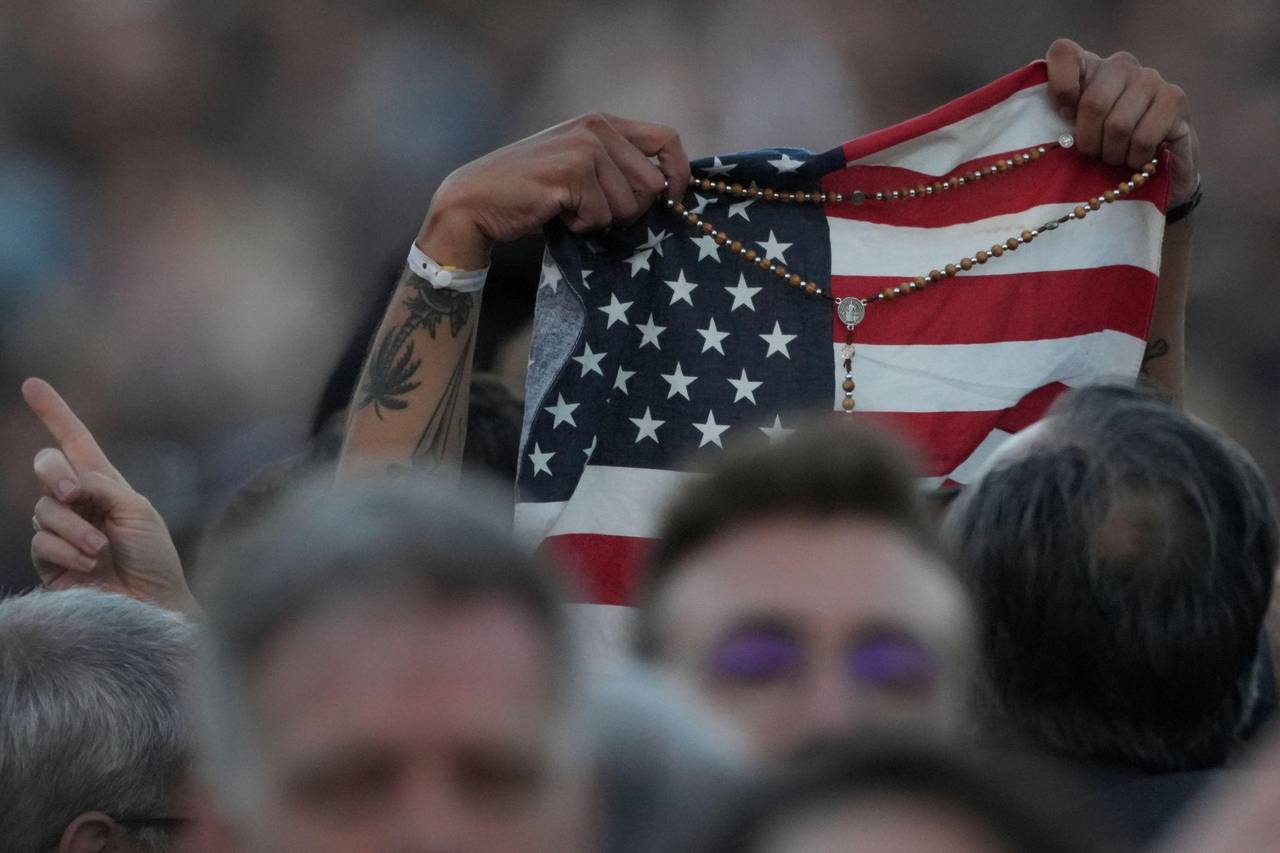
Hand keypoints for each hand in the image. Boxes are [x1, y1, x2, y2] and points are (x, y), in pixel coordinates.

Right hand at [22, 378, 196, 615]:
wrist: (153, 603)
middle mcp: (81, 503)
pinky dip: (66, 550)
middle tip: (74, 493)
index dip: (54, 413)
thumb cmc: (155, 557)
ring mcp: (63, 531)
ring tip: (100, 551)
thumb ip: (101, 486)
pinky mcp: (50, 561)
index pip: (76, 441)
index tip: (32, 384)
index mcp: (106, 485)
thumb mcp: (137, 510)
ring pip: (43, 508)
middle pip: (46, 467)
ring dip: (73, 528)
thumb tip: (69, 480)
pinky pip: (41, 541)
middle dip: (55, 474)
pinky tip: (89, 566)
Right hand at [418, 113, 690, 268]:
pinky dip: (581, 227)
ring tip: (569, 209)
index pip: (668, 139)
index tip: (674, 201)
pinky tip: (555, 213)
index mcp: (602, 122)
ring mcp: (584, 149)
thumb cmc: (531, 191)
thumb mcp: (579, 166)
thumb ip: (617, 166)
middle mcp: (596, 128)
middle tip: (594, 212)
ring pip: (628, 206)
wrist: (476, 200)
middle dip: (630, 211)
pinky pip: (600, 217)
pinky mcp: (571, 173)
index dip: (679, 174)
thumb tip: (669, 190)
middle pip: (652, 184)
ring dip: (601, 220)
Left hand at [1045, 38, 1198, 207]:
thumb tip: (1040, 121)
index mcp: (1088, 68)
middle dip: (1089, 141)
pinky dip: (1135, 158)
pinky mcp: (1176, 99)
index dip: (1059, 86)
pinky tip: (1138, 159)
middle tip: (1093, 154)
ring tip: (1116, 157)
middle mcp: (1121, 65)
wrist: (1151, 170)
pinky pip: (1144, 137)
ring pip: (1119, 124)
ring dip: (1113, 154)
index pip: (1064, 53)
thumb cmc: (1102, 151)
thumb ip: (1052, 121)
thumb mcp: (1070, 137)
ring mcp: (1151, 79)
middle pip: (1093, 103)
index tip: (1064, 115)